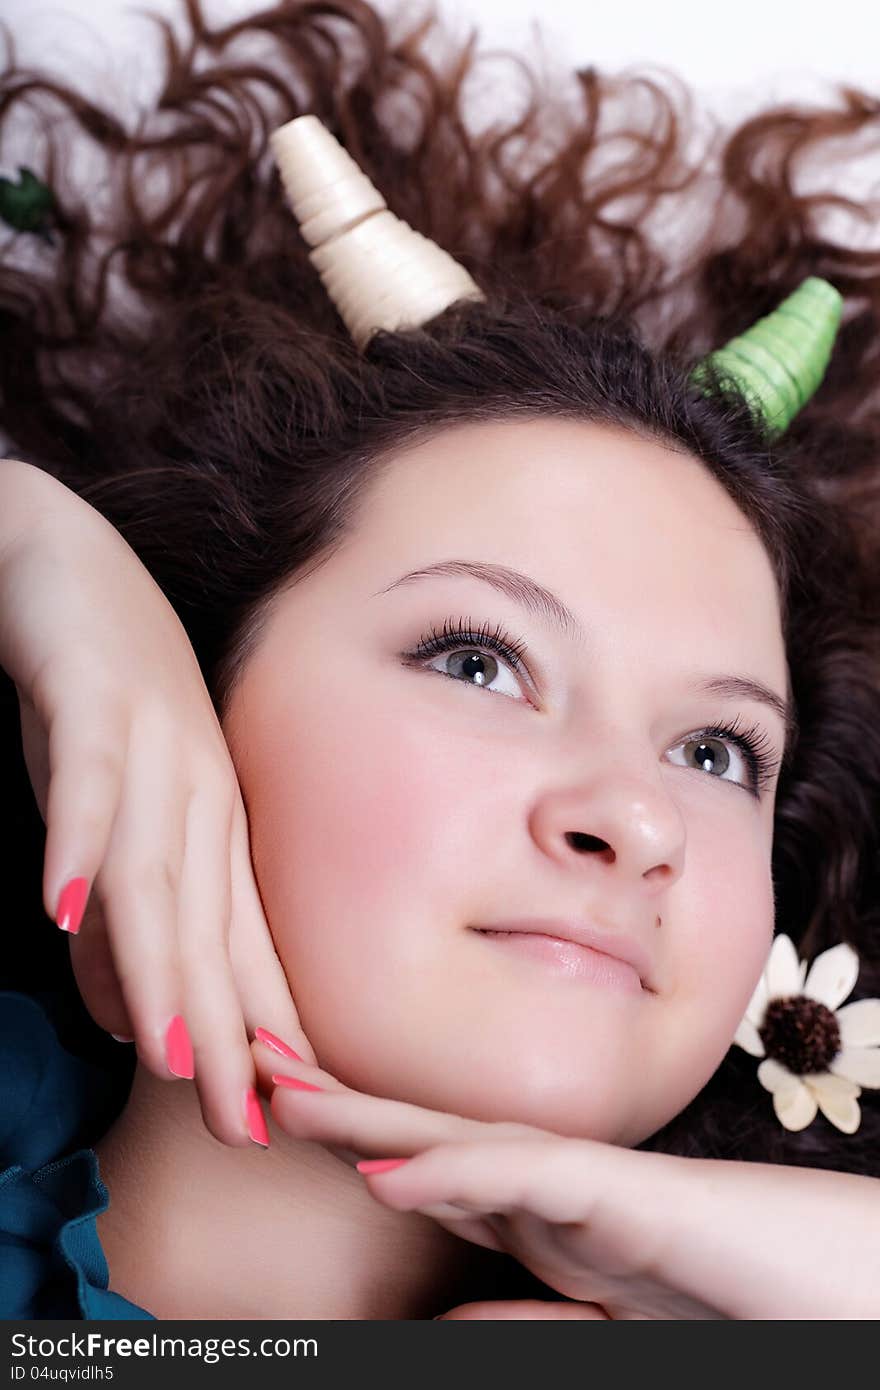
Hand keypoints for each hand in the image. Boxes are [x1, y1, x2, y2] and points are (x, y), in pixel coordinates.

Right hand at [0, 458, 316, 1146]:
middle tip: (243, 1125)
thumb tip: (124, 1013)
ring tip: (167, 1052)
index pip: (241, 945)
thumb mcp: (110, 822)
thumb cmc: (96, 701)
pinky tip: (59, 906)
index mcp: (213, 824)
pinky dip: (73, 839)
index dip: (257, 1035)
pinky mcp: (91, 693)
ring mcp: (154, 742)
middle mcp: (201, 792)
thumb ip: (120, 915)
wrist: (65, 558)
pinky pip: (85, 775)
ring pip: (157, 869)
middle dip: (226, 1030)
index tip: (278, 1126)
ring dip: (160, 962)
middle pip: (212, 926)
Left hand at [250, 1039, 726, 1319]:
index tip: (279, 1111)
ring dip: (370, 1118)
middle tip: (252, 1063)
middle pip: (422, 1132)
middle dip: (335, 1101)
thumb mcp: (595, 1324)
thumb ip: (519, 1321)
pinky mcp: (627, 1197)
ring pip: (460, 1136)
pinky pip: (530, 1178)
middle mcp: (549, 1183)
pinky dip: (457, 1169)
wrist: (828, 1282)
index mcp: (538, 1214)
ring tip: (287, 1097)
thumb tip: (435, 1326)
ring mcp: (584, 1182)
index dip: (349, 1134)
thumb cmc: (722, 1293)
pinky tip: (392, 1167)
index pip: (426, 1163)